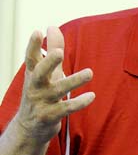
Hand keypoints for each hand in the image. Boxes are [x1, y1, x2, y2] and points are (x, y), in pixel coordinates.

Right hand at [13, 27, 93, 144]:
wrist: (29, 128)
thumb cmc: (41, 92)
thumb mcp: (46, 71)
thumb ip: (52, 49)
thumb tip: (52, 26)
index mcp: (34, 74)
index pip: (31, 58)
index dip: (33, 45)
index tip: (38, 31)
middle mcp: (35, 86)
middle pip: (39, 73)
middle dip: (48, 63)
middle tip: (59, 53)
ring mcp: (41, 102)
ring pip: (57, 90)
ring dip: (73, 81)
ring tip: (90, 72)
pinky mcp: (49, 116)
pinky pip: (66, 109)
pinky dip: (79, 103)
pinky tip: (91, 96)